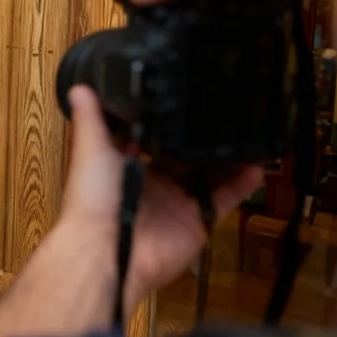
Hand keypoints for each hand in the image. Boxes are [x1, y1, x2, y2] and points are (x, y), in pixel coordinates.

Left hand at [61, 85, 263, 318]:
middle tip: (225, 114)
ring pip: (209, 176)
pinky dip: (241, 185)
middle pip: (184, 158)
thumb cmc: (92, 199)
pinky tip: (256, 165)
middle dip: (201, 140)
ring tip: (247, 134)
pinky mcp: (197, 222)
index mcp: (128, 165)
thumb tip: (80, 87)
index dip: (168, 124)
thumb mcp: (91, 150)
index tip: (187, 100)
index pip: (153, 140)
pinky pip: (223, 200)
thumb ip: (92, 119)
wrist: (106, 249)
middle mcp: (154, 184)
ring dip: (227, 158)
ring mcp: (177, 204)